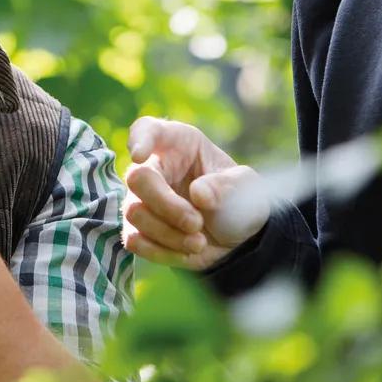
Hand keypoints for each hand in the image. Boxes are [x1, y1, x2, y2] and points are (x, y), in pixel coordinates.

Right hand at [121, 116, 268, 269]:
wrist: (239, 236)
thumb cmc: (239, 198)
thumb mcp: (246, 186)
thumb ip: (226, 186)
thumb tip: (198, 194)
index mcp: (178, 143)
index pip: (147, 129)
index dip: (139, 139)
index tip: (140, 156)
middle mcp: (154, 168)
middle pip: (137, 178)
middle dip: (166, 205)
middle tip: (196, 222)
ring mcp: (143, 199)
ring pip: (134, 212)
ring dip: (168, 233)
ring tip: (199, 242)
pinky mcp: (141, 230)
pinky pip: (135, 240)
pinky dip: (161, 251)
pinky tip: (187, 252)